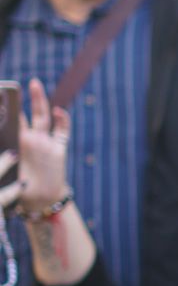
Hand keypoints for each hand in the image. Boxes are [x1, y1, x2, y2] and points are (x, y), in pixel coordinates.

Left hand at [5, 79, 71, 215]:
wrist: (40, 201)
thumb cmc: (18, 190)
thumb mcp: (5, 173)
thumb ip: (5, 160)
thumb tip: (6, 151)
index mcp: (14, 144)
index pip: (8, 121)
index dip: (3, 110)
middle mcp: (29, 139)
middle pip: (24, 113)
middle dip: (17, 100)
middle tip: (10, 85)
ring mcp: (45, 142)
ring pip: (42, 116)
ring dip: (39, 100)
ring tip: (33, 83)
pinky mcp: (59, 148)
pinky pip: (62, 131)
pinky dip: (63, 120)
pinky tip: (58, 111)